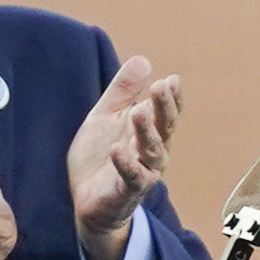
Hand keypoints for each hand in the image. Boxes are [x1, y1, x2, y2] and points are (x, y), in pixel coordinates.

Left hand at [69, 54, 183, 259]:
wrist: (86, 200)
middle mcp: (152, 151)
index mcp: (149, 132)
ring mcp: (142, 172)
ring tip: (139, 112)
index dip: (172, 98)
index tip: (172, 80)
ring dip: (147, 132)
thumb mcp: (106, 117)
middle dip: (164, 108)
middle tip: (162, 87)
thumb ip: (123, 91)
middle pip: (164, 128)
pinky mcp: (127, 192)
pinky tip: (118, 149)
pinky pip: (132, 178)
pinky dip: (126, 164)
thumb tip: (143, 60)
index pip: (167, 112)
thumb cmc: (101, 158)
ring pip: (152, 151)